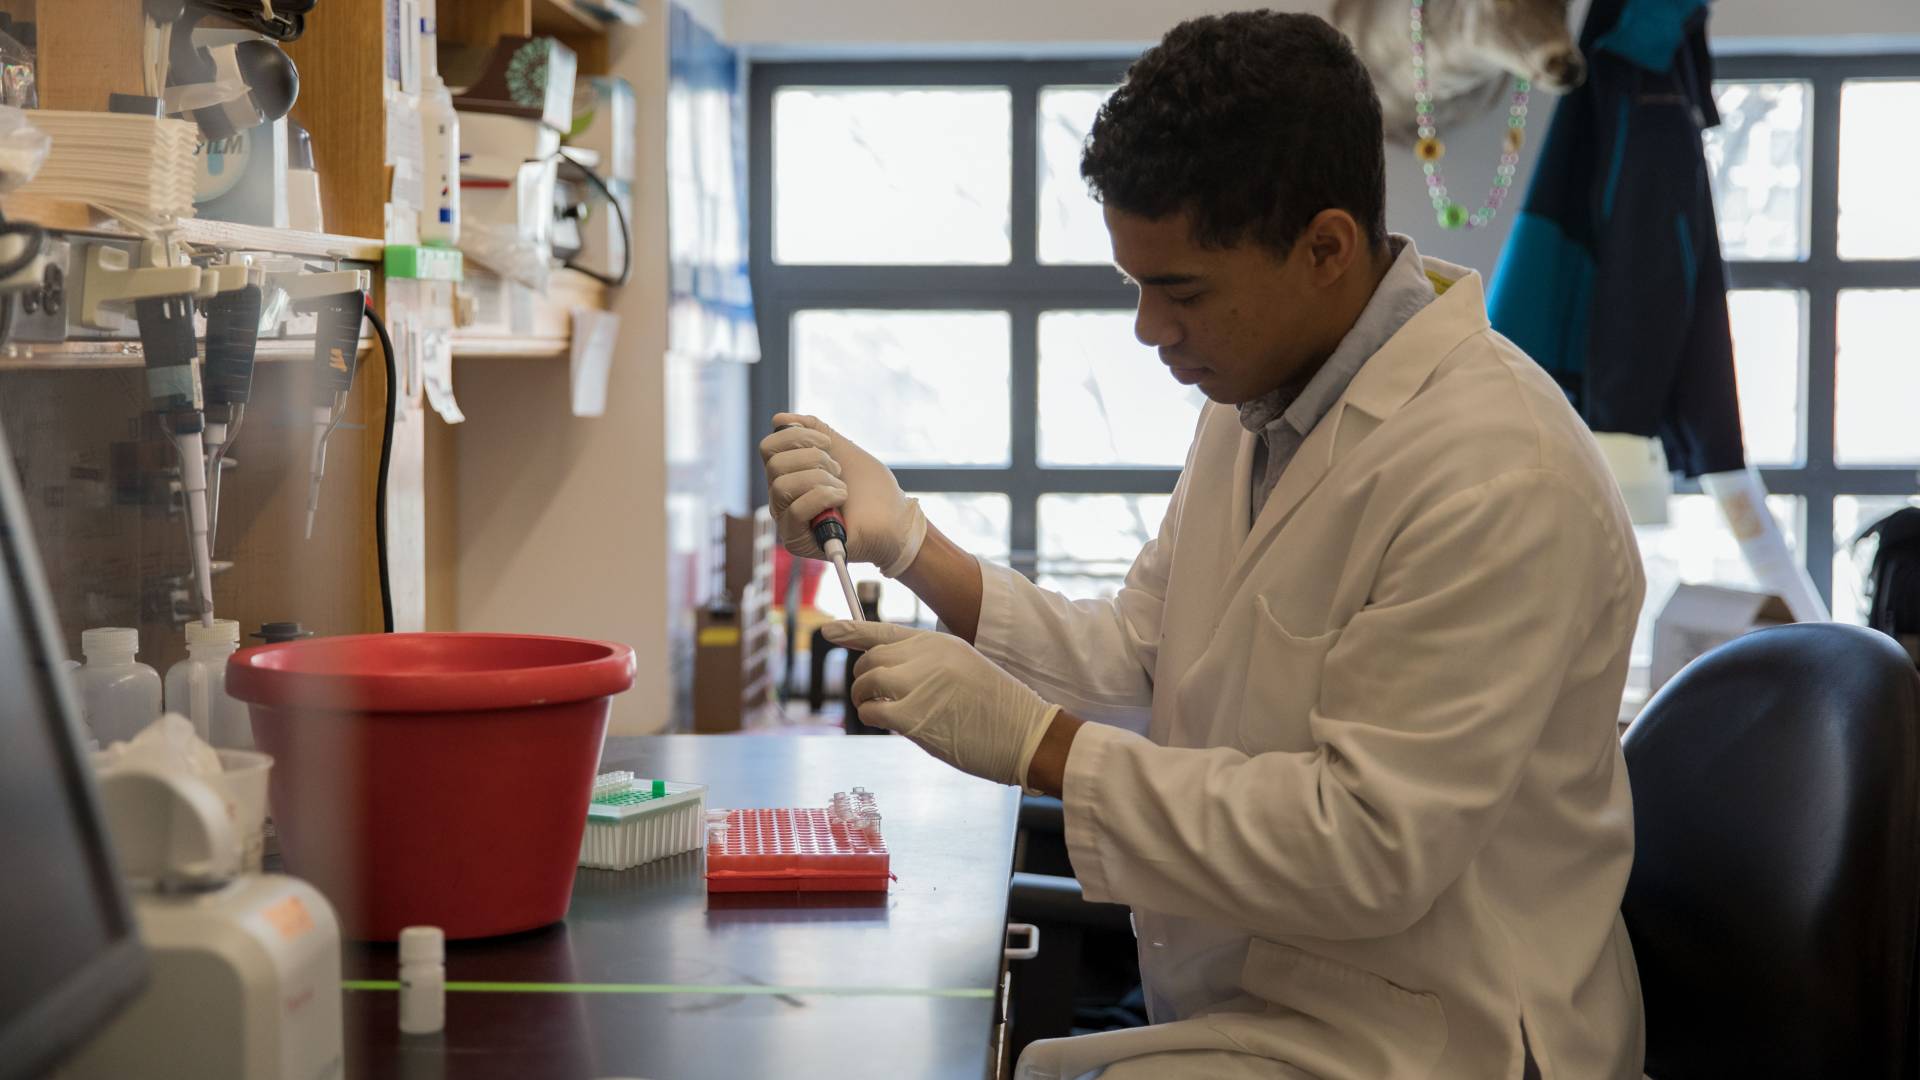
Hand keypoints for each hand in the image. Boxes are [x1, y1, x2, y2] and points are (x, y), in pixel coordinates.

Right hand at [760, 414, 928, 576]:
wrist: (896, 520)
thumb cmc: (872, 489)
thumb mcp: (842, 450)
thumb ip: (814, 431)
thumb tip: (779, 419)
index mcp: (790, 474)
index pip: (769, 448)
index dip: (796, 437)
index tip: (827, 444)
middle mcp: (782, 497)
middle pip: (774, 465)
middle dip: (813, 459)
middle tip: (838, 470)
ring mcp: (788, 520)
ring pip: (781, 486)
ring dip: (820, 480)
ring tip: (842, 488)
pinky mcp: (798, 540)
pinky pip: (796, 511)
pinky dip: (823, 497)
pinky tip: (841, 500)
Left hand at [822, 621, 1059, 789]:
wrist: (1029, 735)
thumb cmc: (1000, 710)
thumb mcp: (967, 670)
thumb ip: (928, 666)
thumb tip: (886, 676)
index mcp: (941, 643)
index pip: (886, 631)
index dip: (852, 630)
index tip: (829, 630)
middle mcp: (929, 657)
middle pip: (872, 658)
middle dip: (864, 677)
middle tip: (872, 696)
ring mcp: (921, 684)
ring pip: (868, 681)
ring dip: (864, 698)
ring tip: (877, 710)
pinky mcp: (915, 717)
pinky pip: (873, 710)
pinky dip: (870, 716)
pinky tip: (884, 722)